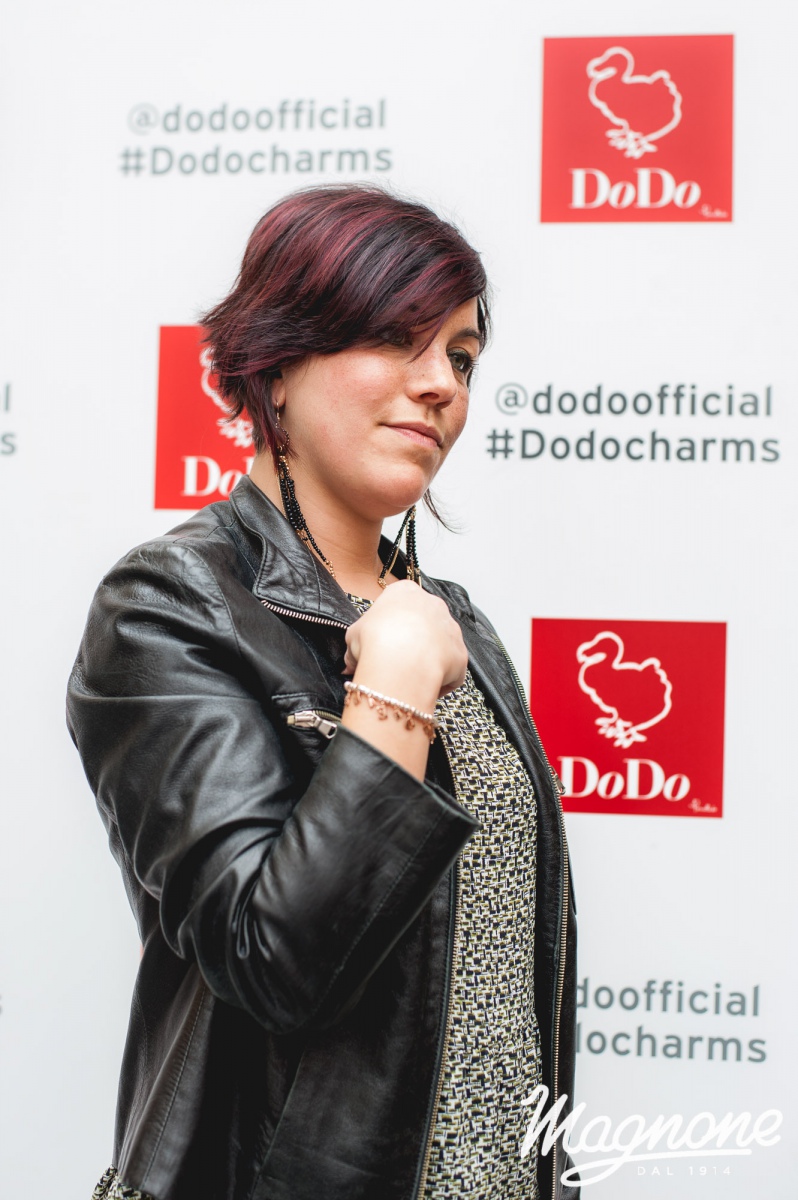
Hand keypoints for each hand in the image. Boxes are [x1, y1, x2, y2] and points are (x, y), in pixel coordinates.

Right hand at [343, 581, 467, 700]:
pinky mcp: (461, 653)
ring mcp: (451, 628)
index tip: (381, 641)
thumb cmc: (375, 641)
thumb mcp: (353, 637)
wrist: (400, 661)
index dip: (390, 625)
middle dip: (411, 642)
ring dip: (427, 660)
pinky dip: (440, 680)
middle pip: (423, 623)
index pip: (400, 604)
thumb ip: (354, 646)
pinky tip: (422, 687)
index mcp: (405, 592)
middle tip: (395, 661)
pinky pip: (452, 669)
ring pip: (439, 645)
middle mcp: (433, 603)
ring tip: (409, 677)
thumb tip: (350, 664)